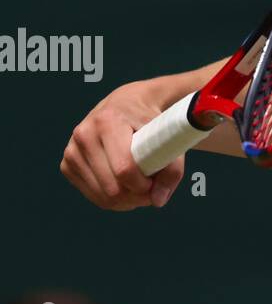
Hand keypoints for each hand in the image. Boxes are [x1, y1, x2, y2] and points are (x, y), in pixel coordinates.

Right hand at [61, 81, 185, 210]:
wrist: (127, 103)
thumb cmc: (150, 119)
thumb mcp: (167, 135)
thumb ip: (172, 168)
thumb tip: (158, 200)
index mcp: (108, 121)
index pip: (124, 168)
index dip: (143, 185)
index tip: (156, 183)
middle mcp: (85, 134)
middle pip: (111, 187)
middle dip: (136, 196)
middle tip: (152, 189)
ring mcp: (72, 150)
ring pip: (100, 195)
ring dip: (125, 200)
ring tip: (141, 188)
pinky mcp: (67, 164)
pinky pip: (91, 195)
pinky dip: (111, 198)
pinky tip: (125, 186)